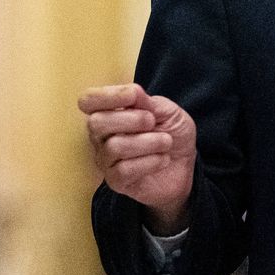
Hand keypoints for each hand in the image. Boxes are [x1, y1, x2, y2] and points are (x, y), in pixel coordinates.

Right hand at [80, 83, 195, 234]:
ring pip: (114, 147)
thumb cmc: (172, 134)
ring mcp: (106, 160)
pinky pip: (124, 170)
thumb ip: (149, 102)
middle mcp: (101, 136)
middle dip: (130, 119)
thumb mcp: (168, 111)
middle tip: (152, 122)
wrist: (186, 167)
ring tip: (166, 142)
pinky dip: (150, 162)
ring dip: (148, 142)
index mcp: (109, 113)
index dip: (107, 95)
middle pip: (96, 123)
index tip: (133, 95)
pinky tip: (163, 159)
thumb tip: (132, 92)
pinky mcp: (116, 181)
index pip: (88, 100)